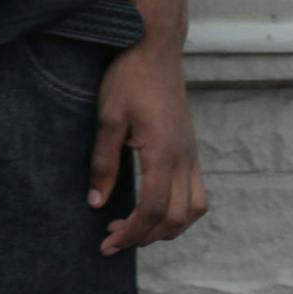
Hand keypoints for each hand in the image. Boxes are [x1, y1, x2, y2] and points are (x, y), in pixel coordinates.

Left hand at [89, 39, 207, 253]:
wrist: (155, 49)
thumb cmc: (129, 78)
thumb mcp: (108, 117)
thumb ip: (103, 162)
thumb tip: (96, 202)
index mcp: (163, 154)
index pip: (153, 210)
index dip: (131, 233)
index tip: (107, 244)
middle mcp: (185, 159)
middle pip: (177, 218)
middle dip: (146, 236)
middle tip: (113, 238)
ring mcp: (192, 154)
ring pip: (193, 209)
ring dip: (168, 228)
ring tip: (135, 229)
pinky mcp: (191, 148)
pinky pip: (196, 193)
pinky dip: (179, 211)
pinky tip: (155, 207)